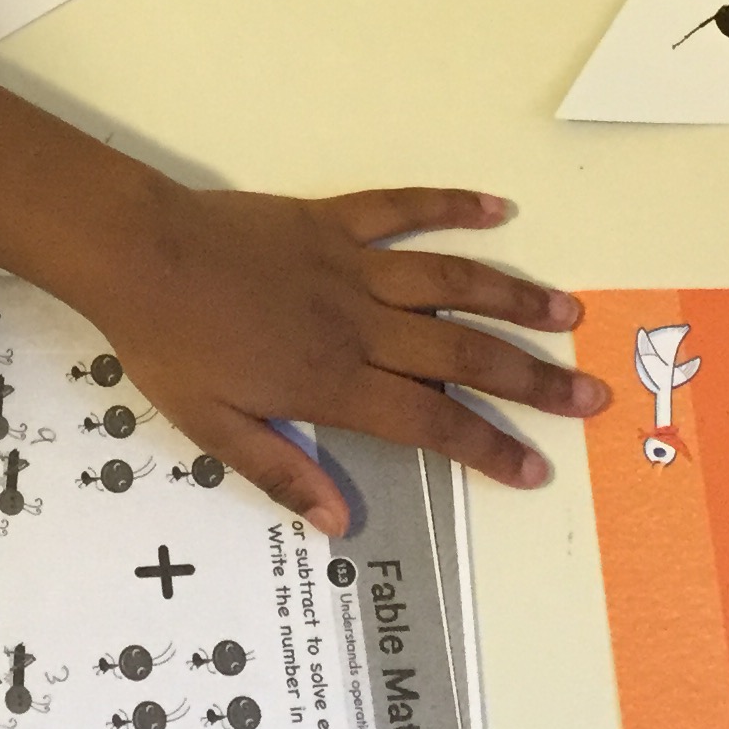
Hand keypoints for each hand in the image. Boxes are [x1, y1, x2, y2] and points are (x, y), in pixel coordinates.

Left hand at [66, 181, 605, 536]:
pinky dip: (450, 205)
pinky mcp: (330, 220)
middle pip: (462, 355)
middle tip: (592, 395)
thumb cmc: (168, 346)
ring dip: (513, 297)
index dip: (488, 447)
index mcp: (331, 382)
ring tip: (569, 313)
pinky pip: (401, 210)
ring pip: (450, 282)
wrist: (136, 254)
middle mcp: (357, 325)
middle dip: (532, 380)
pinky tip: (496, 208)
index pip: (429, 423)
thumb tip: (340, 524)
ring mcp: (349, 266)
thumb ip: (281, 473)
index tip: (537, 466)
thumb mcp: (211, 428)